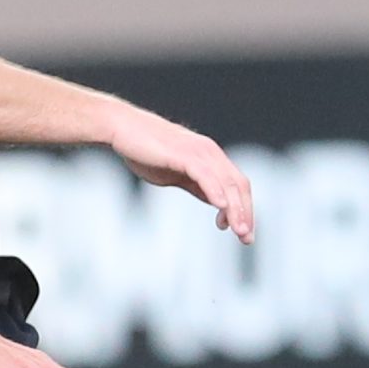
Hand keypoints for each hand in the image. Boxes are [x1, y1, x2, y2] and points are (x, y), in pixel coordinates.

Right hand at [105, 109, 254, 244]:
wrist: (122, 128)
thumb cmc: (145, 150)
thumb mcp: (177, 175)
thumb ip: (197, 186)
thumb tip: (216, 201)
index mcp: (210, 157)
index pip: (237, 185)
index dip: (244, 209)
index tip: (243, 233)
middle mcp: (210, 153)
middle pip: (238, 185)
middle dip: (245, 213)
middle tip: (246, 239)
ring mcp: (199, 152)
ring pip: (226, 183)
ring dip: (235, 208)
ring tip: (239, 231)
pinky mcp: (184, 154)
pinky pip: (205, 175)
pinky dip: (215, 191)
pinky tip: (221, 207)